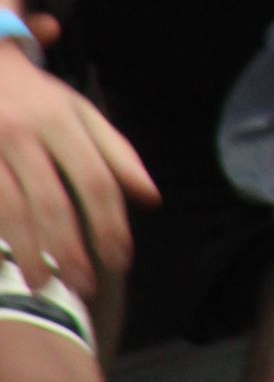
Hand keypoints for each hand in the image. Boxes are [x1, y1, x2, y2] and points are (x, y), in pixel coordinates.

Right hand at [0, 40, 157, 291]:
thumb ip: (116, 153)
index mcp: (60, 119)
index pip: (95, 181)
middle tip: (84, 286)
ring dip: (29, 252)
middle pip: (53, 202)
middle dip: (71, 251)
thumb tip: (150, 198)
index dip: (110, 225)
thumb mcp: (78, 110)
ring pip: (11, 209)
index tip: (120, 260)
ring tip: (42, 283)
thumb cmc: (32, 95)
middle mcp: (23, 132)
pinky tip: (2, 262)